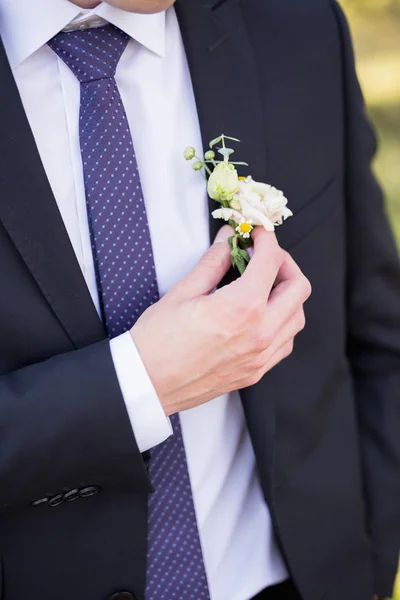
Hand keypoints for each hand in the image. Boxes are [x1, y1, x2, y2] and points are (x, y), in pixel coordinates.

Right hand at [131, 226, 310, 415]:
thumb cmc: (157, 342)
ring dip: (288, 294)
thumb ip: (213, 263)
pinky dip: (283, 322)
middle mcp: (260, 334)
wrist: (147, 384)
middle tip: (264, 257)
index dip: (266, 240)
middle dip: (285, 264)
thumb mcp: (182, 293)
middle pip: (299, 288)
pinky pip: (286, 342)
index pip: (271, 262)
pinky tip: (263, 315)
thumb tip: (227, 241)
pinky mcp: (256, 372)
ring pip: (298, 317)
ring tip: (265, 285)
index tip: (256, 234)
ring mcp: (261, 356)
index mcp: (241, 308)